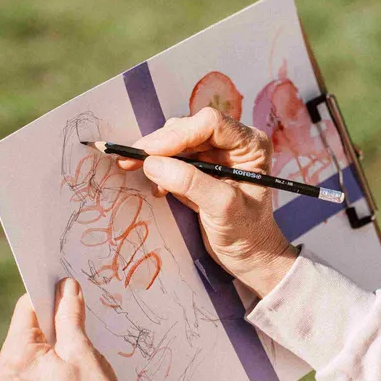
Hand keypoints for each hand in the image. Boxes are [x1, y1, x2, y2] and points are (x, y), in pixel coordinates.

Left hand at [0, 279, 124, 380]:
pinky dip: (51, 363)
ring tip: (79, 361)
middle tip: (83, 335)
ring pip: (33, 347)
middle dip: (56, 324)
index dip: (52, 296)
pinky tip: (71, 377)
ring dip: (56, 345)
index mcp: (13, 357)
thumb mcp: (84, 352)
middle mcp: (1, 371)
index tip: (73, 292)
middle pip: (29, 327)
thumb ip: (71, 315)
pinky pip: (33, 367)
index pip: (27, 307)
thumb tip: (67, 287)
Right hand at [118, 107, 298, 297]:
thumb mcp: (222, 207)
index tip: (150, 152)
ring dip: (156, 155)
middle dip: (160, 144)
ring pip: (178, 141)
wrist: (249, 256)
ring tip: (135, 169)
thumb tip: (153, 163)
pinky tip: (158, 188)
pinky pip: (175, 158)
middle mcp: (234, 143)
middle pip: (190, 129)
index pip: (210, 124)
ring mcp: (217, 155)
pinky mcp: (202, 169)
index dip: (178, 135)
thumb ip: (190, 183)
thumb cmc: (246, 233)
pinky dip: (161, 169)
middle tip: (130, 158)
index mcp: (250, 145)